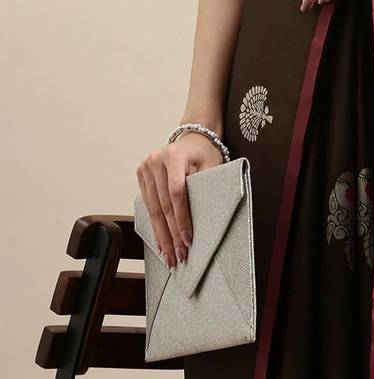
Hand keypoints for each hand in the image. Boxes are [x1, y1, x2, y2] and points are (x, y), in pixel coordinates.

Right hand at [136, 131, 223, 267]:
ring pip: (153, 209)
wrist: (193, 138)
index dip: (182, 219)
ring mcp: (145, 167)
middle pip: (163, 205)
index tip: (188, 240)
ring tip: (169, 256)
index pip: (177, 193)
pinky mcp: (141, 175)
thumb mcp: (211, 165)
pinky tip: (161, 242)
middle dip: (171, 234)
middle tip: (178, 257)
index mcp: (174, 155)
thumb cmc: (205, 154)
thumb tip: (203, 222)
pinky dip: (155, 225)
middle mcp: (155, 160)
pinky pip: (147, 205)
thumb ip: (205, 188)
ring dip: (162, 235)